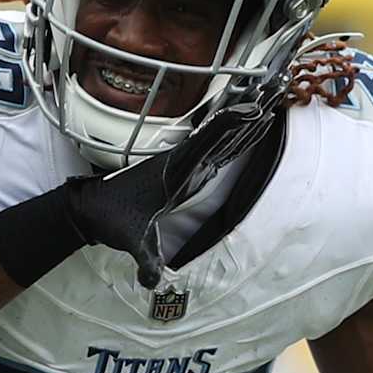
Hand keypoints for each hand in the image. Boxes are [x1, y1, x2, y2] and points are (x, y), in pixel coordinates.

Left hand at [61, 103, 266, 288]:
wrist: (95, 209)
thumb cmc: (114, 220)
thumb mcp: (134, 242)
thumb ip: (146, 261)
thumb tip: (151, 283)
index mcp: (175, 168)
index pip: (209, 140)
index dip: (232, 124)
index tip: (254, 108)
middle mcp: (184, 159)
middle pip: (223, 130)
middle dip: (249, 111)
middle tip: (276, 89)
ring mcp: (187, 162)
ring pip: (223, 136)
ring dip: (247, 118)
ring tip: (271, 98)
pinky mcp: (189, 168)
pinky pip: (219, 146)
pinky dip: (238, 134)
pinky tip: (251, 125)